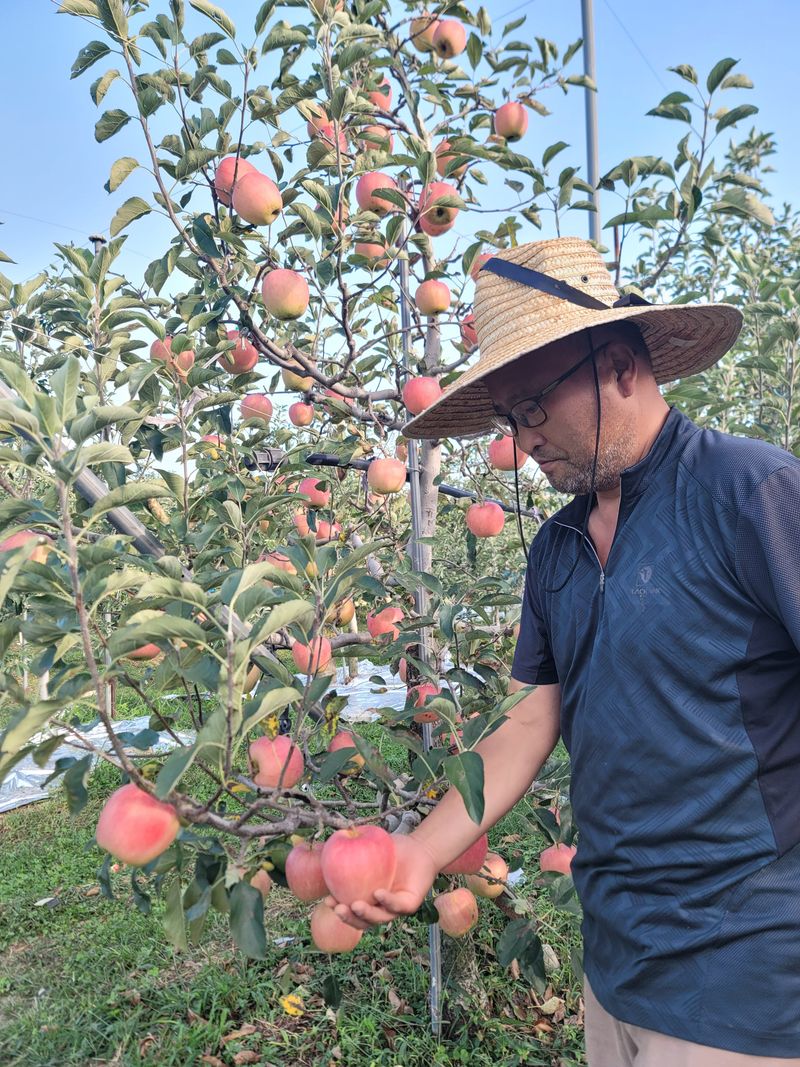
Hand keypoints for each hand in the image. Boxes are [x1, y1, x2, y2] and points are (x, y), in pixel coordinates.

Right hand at [325, 832, 439, 930]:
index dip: (339, 909)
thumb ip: (352, 845)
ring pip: (379, 918)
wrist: (421, 847)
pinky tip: (377, 893)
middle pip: (362, 921)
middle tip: (338, 909)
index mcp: (368, 899)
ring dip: (365, 914)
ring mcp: (394, 908)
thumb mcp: (369, 846)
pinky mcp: (409, 905)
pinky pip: (397, 907)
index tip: (327, 900)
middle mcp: (380, 907)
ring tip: (355, 905)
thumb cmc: (394, 849)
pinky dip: (387, 901)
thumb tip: (330, 842)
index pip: (350, 909)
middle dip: (348, 918)